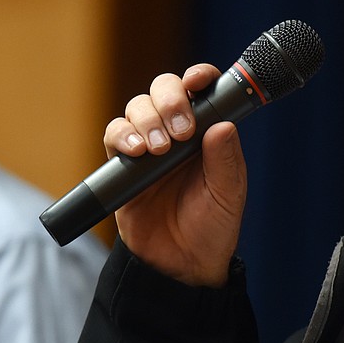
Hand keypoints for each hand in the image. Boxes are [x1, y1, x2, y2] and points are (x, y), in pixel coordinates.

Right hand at [102, 64, 246, 286]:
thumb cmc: (211, 228)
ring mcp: (149, 145)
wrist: (180, 265)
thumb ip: (226, 160)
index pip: (200, 90)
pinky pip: (114, 135)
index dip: (198, 77)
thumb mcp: (228, 195)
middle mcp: (176, 132)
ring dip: (147, 119)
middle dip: (170, 99)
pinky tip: (137, 152)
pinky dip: (123, 135)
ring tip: (160, 149)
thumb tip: (222, 124)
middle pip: (164, 89)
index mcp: (207, 132)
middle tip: (181, 130)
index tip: (198, 81)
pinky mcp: (123, 164)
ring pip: (137, 106)